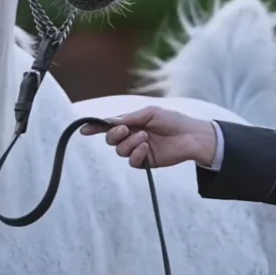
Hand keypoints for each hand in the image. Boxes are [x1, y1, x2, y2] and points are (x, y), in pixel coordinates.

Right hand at [79, 105, 217, 168]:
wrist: (190, 135)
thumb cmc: (172, 120)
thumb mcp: (149, 113)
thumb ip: (129, 118)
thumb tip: (110, 122)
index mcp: (131, 123)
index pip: (109, 126)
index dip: (95, 127)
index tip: (84, 130)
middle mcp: (131, 136)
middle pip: (110, 140)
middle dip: (114, 135)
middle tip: (126, 130)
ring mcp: (138, 149)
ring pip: (120, 151)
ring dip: (130, 143)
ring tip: (145, 137)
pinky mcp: (146, 161)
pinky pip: (132, 161)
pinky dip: (136, 154)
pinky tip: (146, 148)